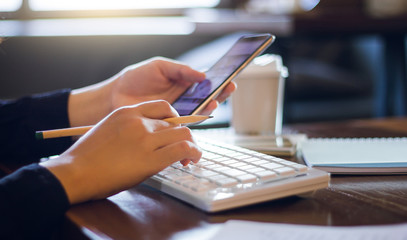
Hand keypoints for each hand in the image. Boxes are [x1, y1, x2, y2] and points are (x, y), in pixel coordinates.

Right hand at [41, 101, 201, 204]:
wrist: (74, 172)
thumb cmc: (87, 157)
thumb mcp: (108, 130)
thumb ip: (130, 128)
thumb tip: (150, 137)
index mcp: (127, 112)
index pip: (163, 107)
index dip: (175, 119)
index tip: (176, 131)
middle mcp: (139, 122)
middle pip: (176, 123)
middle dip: (184, 136)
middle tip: (184, 151)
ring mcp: (145, 139)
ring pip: (184, 134)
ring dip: (192, 145)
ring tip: (190, 157)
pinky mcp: (151, 159)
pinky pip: (183, 149)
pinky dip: (193, 153)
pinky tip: (192, 160)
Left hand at [68, 57, 235, 126]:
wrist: (115, 96)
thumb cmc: (136, 78)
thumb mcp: (159, 67)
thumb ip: (180, 70)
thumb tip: (203, 75)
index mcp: (183, 83)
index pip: (206, 83)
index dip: (219, 81)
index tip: (229, 78)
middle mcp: (184, 99)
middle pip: (207, 98)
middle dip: (220, 94)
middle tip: (229, 88)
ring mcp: (177, 113)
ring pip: (199, 113)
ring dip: (208, 108)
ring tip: (213, 102)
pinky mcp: (168, 126)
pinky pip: (183, 127)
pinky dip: (192, 126)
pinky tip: (197, 118)